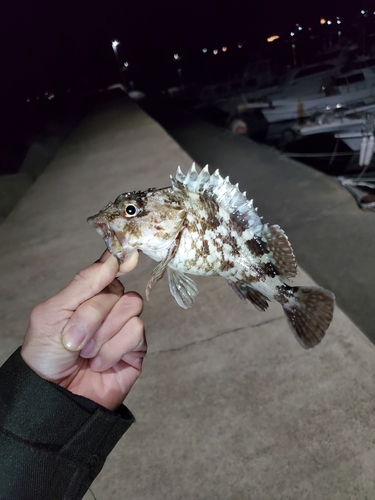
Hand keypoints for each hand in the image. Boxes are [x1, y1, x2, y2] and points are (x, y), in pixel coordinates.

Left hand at [21, 251, 145, 410]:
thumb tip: (111, 258)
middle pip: (117, 290)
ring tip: (87, 353)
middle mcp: (109, 307)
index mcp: (88, 294)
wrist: (54, 398)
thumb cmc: (46, 355)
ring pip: (131, 307)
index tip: (120, 261)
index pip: (108, 268)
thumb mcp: (52, 313)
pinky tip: (100, 363)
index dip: (115, 264)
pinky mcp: (137, 348)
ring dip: (103, 334)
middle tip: (74, 339)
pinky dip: (114, 349)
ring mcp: (124, 326)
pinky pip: (136, 332)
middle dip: (91, 316)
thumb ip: (82, 284)